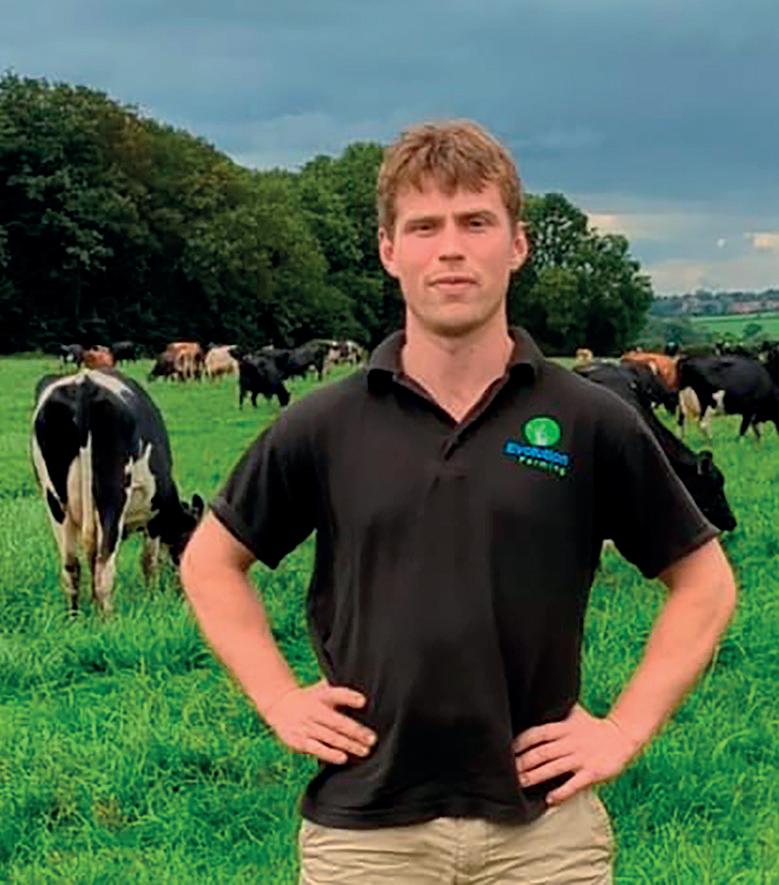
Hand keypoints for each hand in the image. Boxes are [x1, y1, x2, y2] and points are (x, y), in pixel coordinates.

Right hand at [263, 679, 377, 764]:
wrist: (280, 705)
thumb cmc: (310, 698)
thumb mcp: (322, 688)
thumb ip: (341, 692)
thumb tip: (364, 690)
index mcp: (321, 696)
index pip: (336, 694)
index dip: (349, 697)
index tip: (363, 702)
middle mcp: (314, 711)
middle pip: (337, 721)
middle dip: (356, 731)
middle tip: (372, 739)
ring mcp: (306, 726)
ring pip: (330, 737)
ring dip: (348, 745)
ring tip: (363, 750)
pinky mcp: (299, 741)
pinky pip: (317, 749)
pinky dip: (330, 754)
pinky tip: (342, 758)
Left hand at [513, 703, 639, 804]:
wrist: (621, 737)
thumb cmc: (593, 726)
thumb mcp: (573, 713)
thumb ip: (555, 711)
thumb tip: (534, 700)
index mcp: (563, 727)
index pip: (537, 733)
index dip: (521, 742)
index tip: (507, 750)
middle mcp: (570, 742)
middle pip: (541, 752)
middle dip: (523, 762)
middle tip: (508, 771)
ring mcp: (580, 758)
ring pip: (553, 768)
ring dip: (536, 777)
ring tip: (521, 784)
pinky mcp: (592, 772)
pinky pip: (574, 784)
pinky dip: (561, 792)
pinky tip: (549, 799)